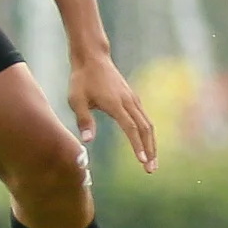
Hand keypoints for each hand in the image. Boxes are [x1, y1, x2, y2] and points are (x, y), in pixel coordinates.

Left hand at [68, 51, 157, 172]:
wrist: (92, 58)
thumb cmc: (81, 79)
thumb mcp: (76, 99)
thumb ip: (83, 119)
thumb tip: (88, 140)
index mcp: (115, 104)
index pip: (131, 128)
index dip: (137, 145)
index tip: (143, 161)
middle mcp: (129, 102)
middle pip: (145, 129)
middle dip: (150, 150)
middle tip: (151, 170)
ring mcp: (133, 99)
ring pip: (148, 124)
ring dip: (152, 143)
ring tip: (152, 162)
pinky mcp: (133, 98)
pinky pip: (145, 118)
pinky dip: (148, 133)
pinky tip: (147, 144)